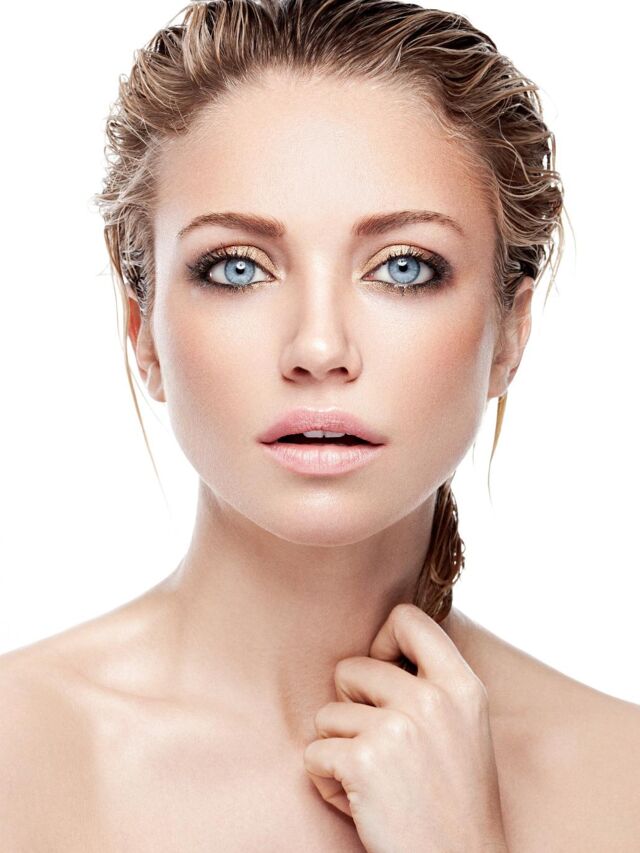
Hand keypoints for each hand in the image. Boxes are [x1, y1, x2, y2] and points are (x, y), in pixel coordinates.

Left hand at [302, 603, 508, 852]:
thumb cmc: (455, 803)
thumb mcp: (464, 729)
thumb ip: (431, 684)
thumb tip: (378, 651)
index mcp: (462, 687)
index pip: (409, 619)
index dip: (384, 640)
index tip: (385, 671)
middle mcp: (432, 699)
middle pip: (353, 668)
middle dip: (352, 708)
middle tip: (381, 752)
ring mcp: (397, 728)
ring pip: (327, 714)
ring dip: (339, 750)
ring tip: (375, 784)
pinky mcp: (363, 761)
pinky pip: (313, 753)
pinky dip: (326, 782)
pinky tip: (360, 803)